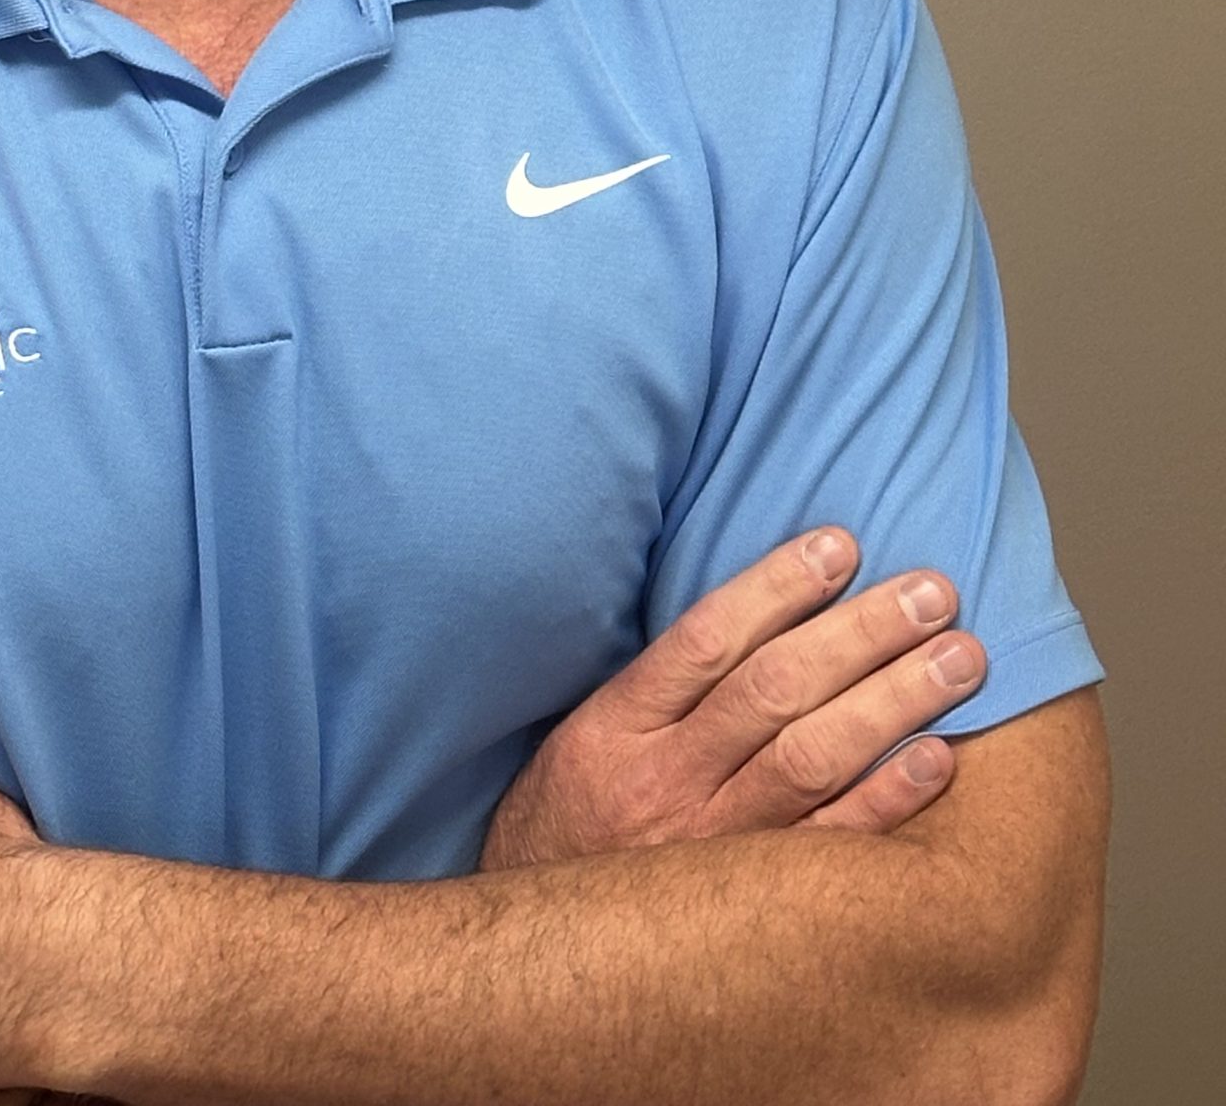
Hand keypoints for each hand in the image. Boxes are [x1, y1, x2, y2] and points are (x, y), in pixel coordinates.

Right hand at [479, 528, 985, 868]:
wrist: (541, 957)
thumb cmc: (573, 824)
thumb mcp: (587, 738)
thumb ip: (662, 685)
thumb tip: (759, 607)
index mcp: (617, 727)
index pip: (706, 638)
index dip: (777, 585)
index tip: (841, 544)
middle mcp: (664, 782)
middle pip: (775, 690)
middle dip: (862, 632)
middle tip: (935, 592)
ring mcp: (710, 849)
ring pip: (812, 759)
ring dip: (894, 701)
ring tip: (961, 658)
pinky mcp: (749, 909)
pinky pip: (830, 849)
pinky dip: (888, 801)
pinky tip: (939, 758)